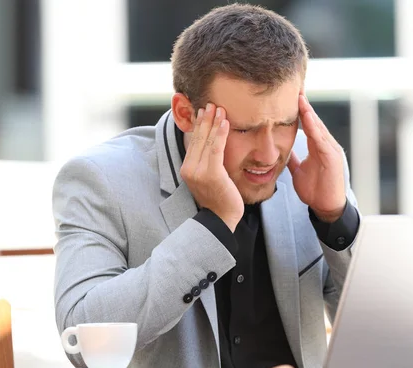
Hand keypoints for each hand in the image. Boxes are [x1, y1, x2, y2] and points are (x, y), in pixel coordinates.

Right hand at [180, 103, 243, 231]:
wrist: (222, 219)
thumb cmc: (220, 198)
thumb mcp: (210, 177)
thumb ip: (207, 162)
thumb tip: (212, 145)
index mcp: (187, 169)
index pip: (193, 142)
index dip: (199, 125)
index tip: (204, 111)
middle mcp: (189, 169)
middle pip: (198, 138)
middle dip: (205, 119)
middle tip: (211, 103)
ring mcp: (198, 172)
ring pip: (206, 141)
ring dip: (213, 122)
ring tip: (219, 108)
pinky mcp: (211, 174)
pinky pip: (216, 149)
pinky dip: (220, 134)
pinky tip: (225, 122)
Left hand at [288, 95, 345, 221]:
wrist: (326, 207)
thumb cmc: (315, 190)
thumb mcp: (299, 171)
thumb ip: (293, 159)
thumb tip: (283, 151)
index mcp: (317, 147)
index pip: (307, 124)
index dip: (299, 111)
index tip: (289, 96)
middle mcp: (325, 145)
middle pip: (314, 121)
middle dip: (304, 105)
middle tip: (295, 87)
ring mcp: (330, 150)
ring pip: (318, 127)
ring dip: (309, 112)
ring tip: (300, 97)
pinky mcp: (332, 158)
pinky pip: (321, 139)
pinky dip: (314, 127)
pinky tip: (308, 116)